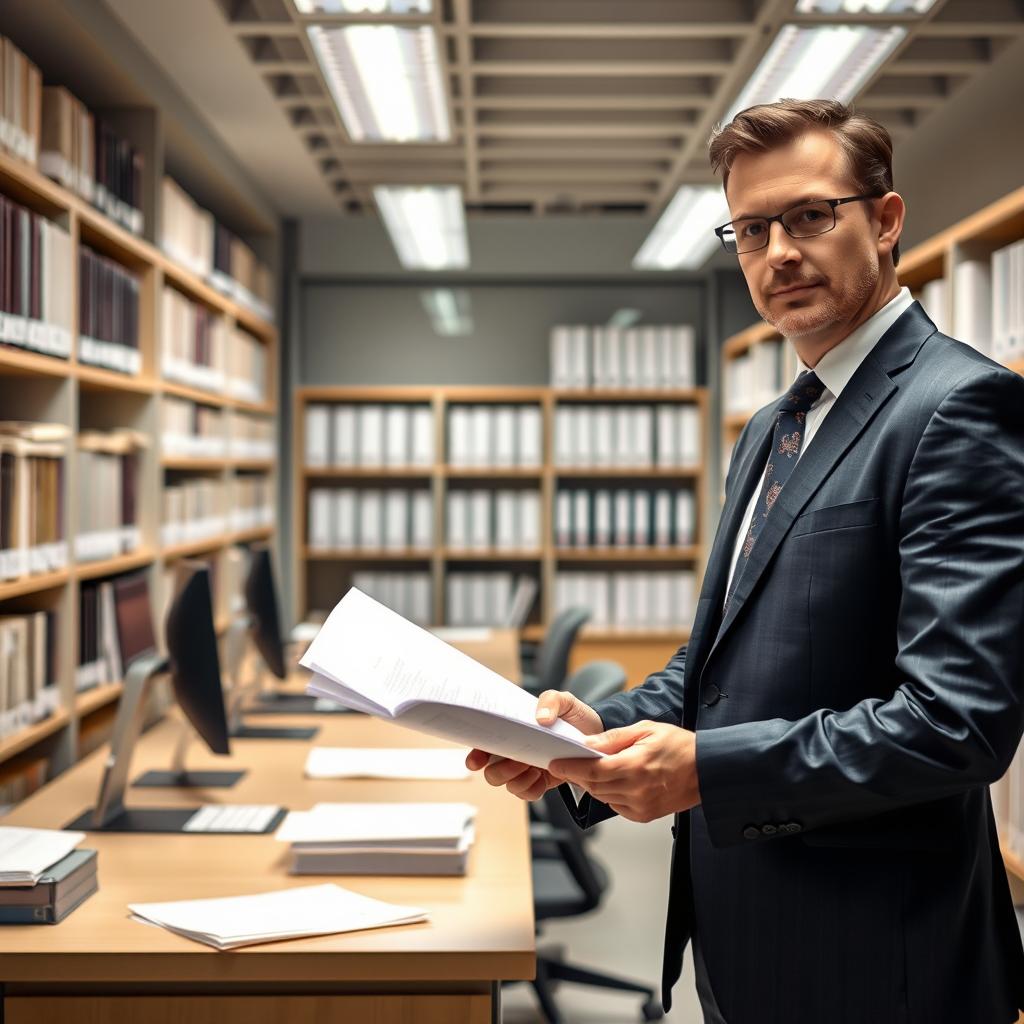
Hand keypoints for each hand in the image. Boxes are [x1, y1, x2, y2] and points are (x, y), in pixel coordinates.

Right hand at [465, 689, 603, 801]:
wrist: (596, 735)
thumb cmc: (573, 716)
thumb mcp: (564, 700)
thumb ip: (551, 700)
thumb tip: (541, 718)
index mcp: (510, 732)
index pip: (483, 746)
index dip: (474, 755)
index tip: (477, 761)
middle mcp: (513, 753)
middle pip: (491, 773)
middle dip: (501, 770)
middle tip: (520, 760)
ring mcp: (525, 771)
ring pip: (508, 785)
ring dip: (519, 779)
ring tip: (535, 767)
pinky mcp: (540, 783)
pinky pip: (527, 794)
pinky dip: (533, 788)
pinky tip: (544, 777)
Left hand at [547, 721, 699, 821]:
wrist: (707, 770)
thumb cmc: (680, 746)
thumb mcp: (645, 730)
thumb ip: (613, 739)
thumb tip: (588, 744)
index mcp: (635, 766)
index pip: (592, 770)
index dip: (570, 768)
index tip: (556, 763)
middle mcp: (636, 790)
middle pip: (593, 785)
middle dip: (577, 775)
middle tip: (568, 764)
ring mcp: (640, 805)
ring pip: (602, 796)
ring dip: (592, 784)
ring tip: (591, 769)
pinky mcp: (644, 815)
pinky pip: (615, 805)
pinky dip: (608, 793)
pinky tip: (614, 781)